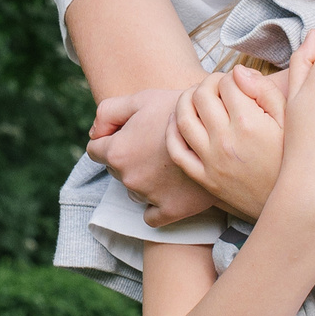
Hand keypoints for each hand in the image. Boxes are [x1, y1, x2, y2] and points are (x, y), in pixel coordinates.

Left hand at [87, 88, 217, 224]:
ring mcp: (148, 197)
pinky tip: (170, 189)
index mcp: (117, 151)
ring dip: (144, 180)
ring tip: (169, 163)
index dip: (110, 139)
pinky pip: (152, 216)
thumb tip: (94, 133)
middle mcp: (128, 177)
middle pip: (116, 170)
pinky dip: (156, 206)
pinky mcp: (170, 211)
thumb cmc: (179, 110)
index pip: (95, 150)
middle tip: (156, 144)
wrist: (221, 130)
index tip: (130, 133)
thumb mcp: (141, 99)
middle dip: (129, 158)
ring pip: (134, 191)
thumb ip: (108, 112)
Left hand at [168, 67, 289, 218]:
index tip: (237, 83)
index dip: (231, 77)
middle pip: (201, 95)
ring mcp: (211, 160)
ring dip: (186, 100)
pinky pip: (177, 149)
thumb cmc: (291, 158)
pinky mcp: (203, 177)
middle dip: (208, 84)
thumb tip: (238, 72)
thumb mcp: (289, 120)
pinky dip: (172, 130)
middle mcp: (225, 140)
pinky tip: (180, 122)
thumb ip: (264, 90)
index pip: (226, 83)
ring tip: (197, 98)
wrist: (291, 203)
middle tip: (218, 88)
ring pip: (183, 117)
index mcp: (248, 122)